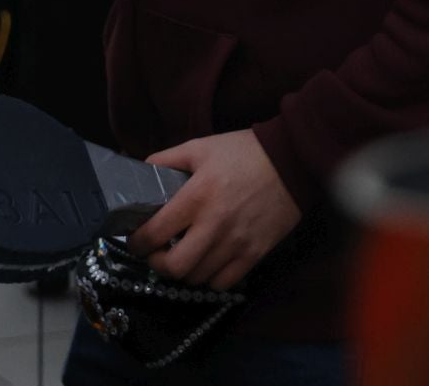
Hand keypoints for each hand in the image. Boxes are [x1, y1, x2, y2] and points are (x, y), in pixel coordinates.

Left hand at [126, 130, 301, 291]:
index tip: (136, 239)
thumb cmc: (243, 152)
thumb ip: (166, 160)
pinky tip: (209, 261)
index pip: (154, 233)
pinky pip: (223, 282)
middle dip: (158, 263)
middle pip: (173, 267)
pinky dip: (210, 277)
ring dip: (184, 270)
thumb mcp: (200, 147)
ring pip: (197, 277)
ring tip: (184, 255)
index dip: (137, 242)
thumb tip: (139, 172)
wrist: (292, 159)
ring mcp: (236, 243)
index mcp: (197, 196)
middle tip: (159, 252)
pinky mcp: (255, 253)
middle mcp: (214, 225)